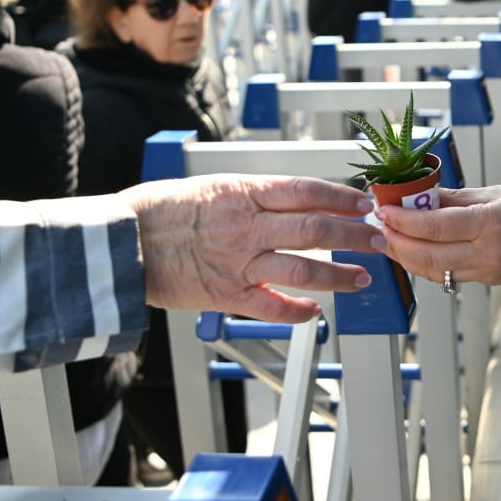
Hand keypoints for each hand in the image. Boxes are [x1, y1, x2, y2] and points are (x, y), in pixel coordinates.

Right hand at [121, 174, 379, 323]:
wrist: (121, 243)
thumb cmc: (161, 211)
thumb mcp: (213, 187)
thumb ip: (254, 195)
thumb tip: (295, 198)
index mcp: (244, 193)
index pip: (307, 191)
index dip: (342, 197)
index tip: (364, 203)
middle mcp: (248, 227)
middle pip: (316, 229)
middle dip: (355, 235)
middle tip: (379, 239)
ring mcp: (239, 262)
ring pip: (303, 269)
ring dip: (339, 276)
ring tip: (362, 278)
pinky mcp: (226, 294)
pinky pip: (272, 307)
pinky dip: (298, 312)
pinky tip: (315, 314)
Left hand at [373, 185, 500, 285]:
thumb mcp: (497, 192)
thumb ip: (455, 198)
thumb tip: (418, 196)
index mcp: (491, 224)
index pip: (434, 226)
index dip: (402, 221)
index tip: (383, 211)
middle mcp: (488, 253)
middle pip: (427, 255)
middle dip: (396, 243)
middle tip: (378, 229)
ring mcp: (489, 272)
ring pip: (435, 271)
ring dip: (407, 258)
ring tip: (390, 241)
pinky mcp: (489, 281)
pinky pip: (450, 276)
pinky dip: (427, 266)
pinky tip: (415, 253)